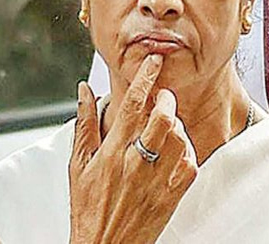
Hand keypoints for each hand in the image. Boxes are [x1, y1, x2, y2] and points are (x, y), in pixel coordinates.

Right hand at [69, 54, 197, 243]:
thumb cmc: (88, 207)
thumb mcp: (78, 164)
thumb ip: (84, 124)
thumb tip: (84, 90)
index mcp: (112, 153)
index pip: (131, 105)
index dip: (145, 78)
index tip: (154, 61)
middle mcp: (136, 164)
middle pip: (162, 118)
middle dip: (166, 99)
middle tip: (163, 96)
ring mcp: (157, 181)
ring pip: (179, 139)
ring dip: (176, 124)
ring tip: (167, 124)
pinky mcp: (172, 196)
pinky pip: (191, 165)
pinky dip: (188, 152)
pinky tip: (176, 150)